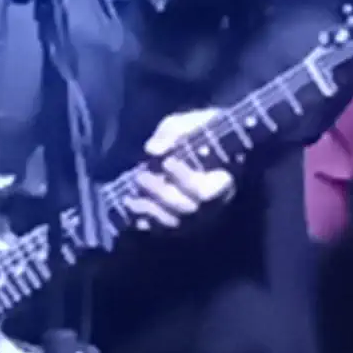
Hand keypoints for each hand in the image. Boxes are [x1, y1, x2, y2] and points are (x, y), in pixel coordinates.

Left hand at [127, 109, 234, 230]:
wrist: (208, 145)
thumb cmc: (202, 131)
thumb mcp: (191, 123)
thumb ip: (175, 132)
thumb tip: (152, 150)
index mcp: (223, 180)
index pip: (206, 190)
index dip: (185, 178)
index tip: (167, 161)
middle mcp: (213, 204)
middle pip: (187, 208)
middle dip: (161, 193)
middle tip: (140, 176)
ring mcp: (198, 216)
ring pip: (174, 222)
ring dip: (150, 211)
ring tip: (130, 198)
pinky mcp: (182, 222)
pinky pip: (165, 229)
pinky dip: (148, 222)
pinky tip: (133, 210)